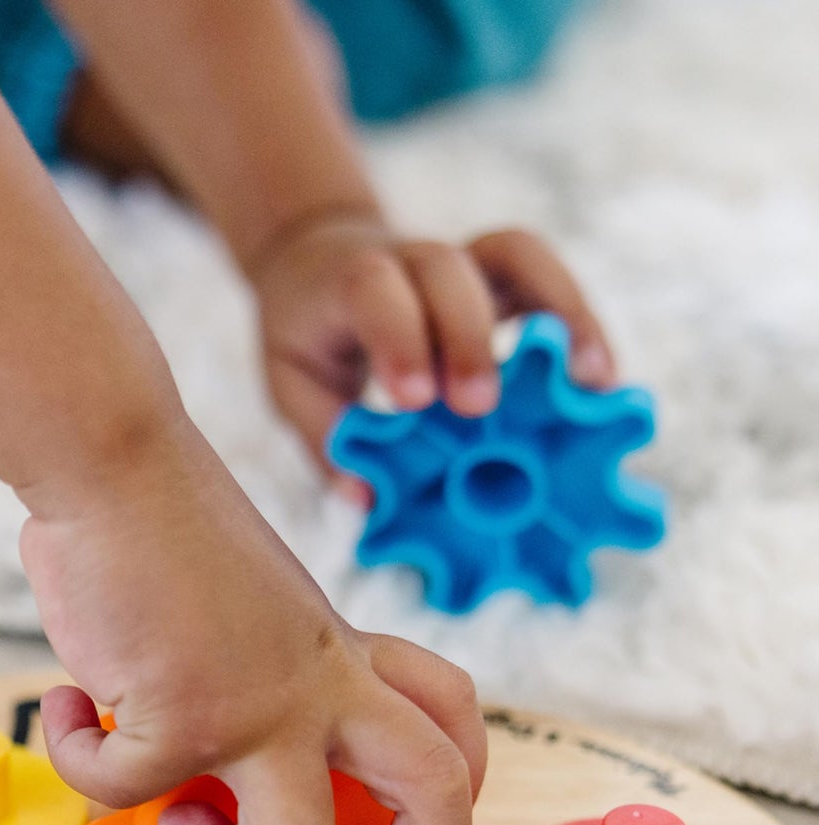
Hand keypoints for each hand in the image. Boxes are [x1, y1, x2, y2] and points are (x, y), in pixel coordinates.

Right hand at [22, 419, 485, 824]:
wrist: (115, 463)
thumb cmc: (162, 525)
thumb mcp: (250, 608)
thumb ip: (254, 675)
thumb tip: (198, 753)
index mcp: (342, 653)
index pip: (450, 721)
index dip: (456, 802)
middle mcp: (320, 684)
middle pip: (434, 792)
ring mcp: (257, 706)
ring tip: (177, 824)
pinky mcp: (178, 716)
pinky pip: (124, 791)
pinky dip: (78, 762)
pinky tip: (67, 709)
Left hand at [249, 213, 615, 489]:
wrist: (317, 258)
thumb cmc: (309, 334)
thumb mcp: (292, 384)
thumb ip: (325, 439)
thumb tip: (366, 503)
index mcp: (348, 281)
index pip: (374, 290)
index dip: (398, 338)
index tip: (414, 400)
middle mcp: (409, 257)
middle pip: (447, 268)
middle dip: (468, 337)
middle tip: (479, 407)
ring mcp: (461, 257)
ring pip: (516, 253)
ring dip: (560, 312)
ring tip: (589, 384)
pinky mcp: (500, 271)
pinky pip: (547, 277)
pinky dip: (579, 320)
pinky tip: (600, 379)